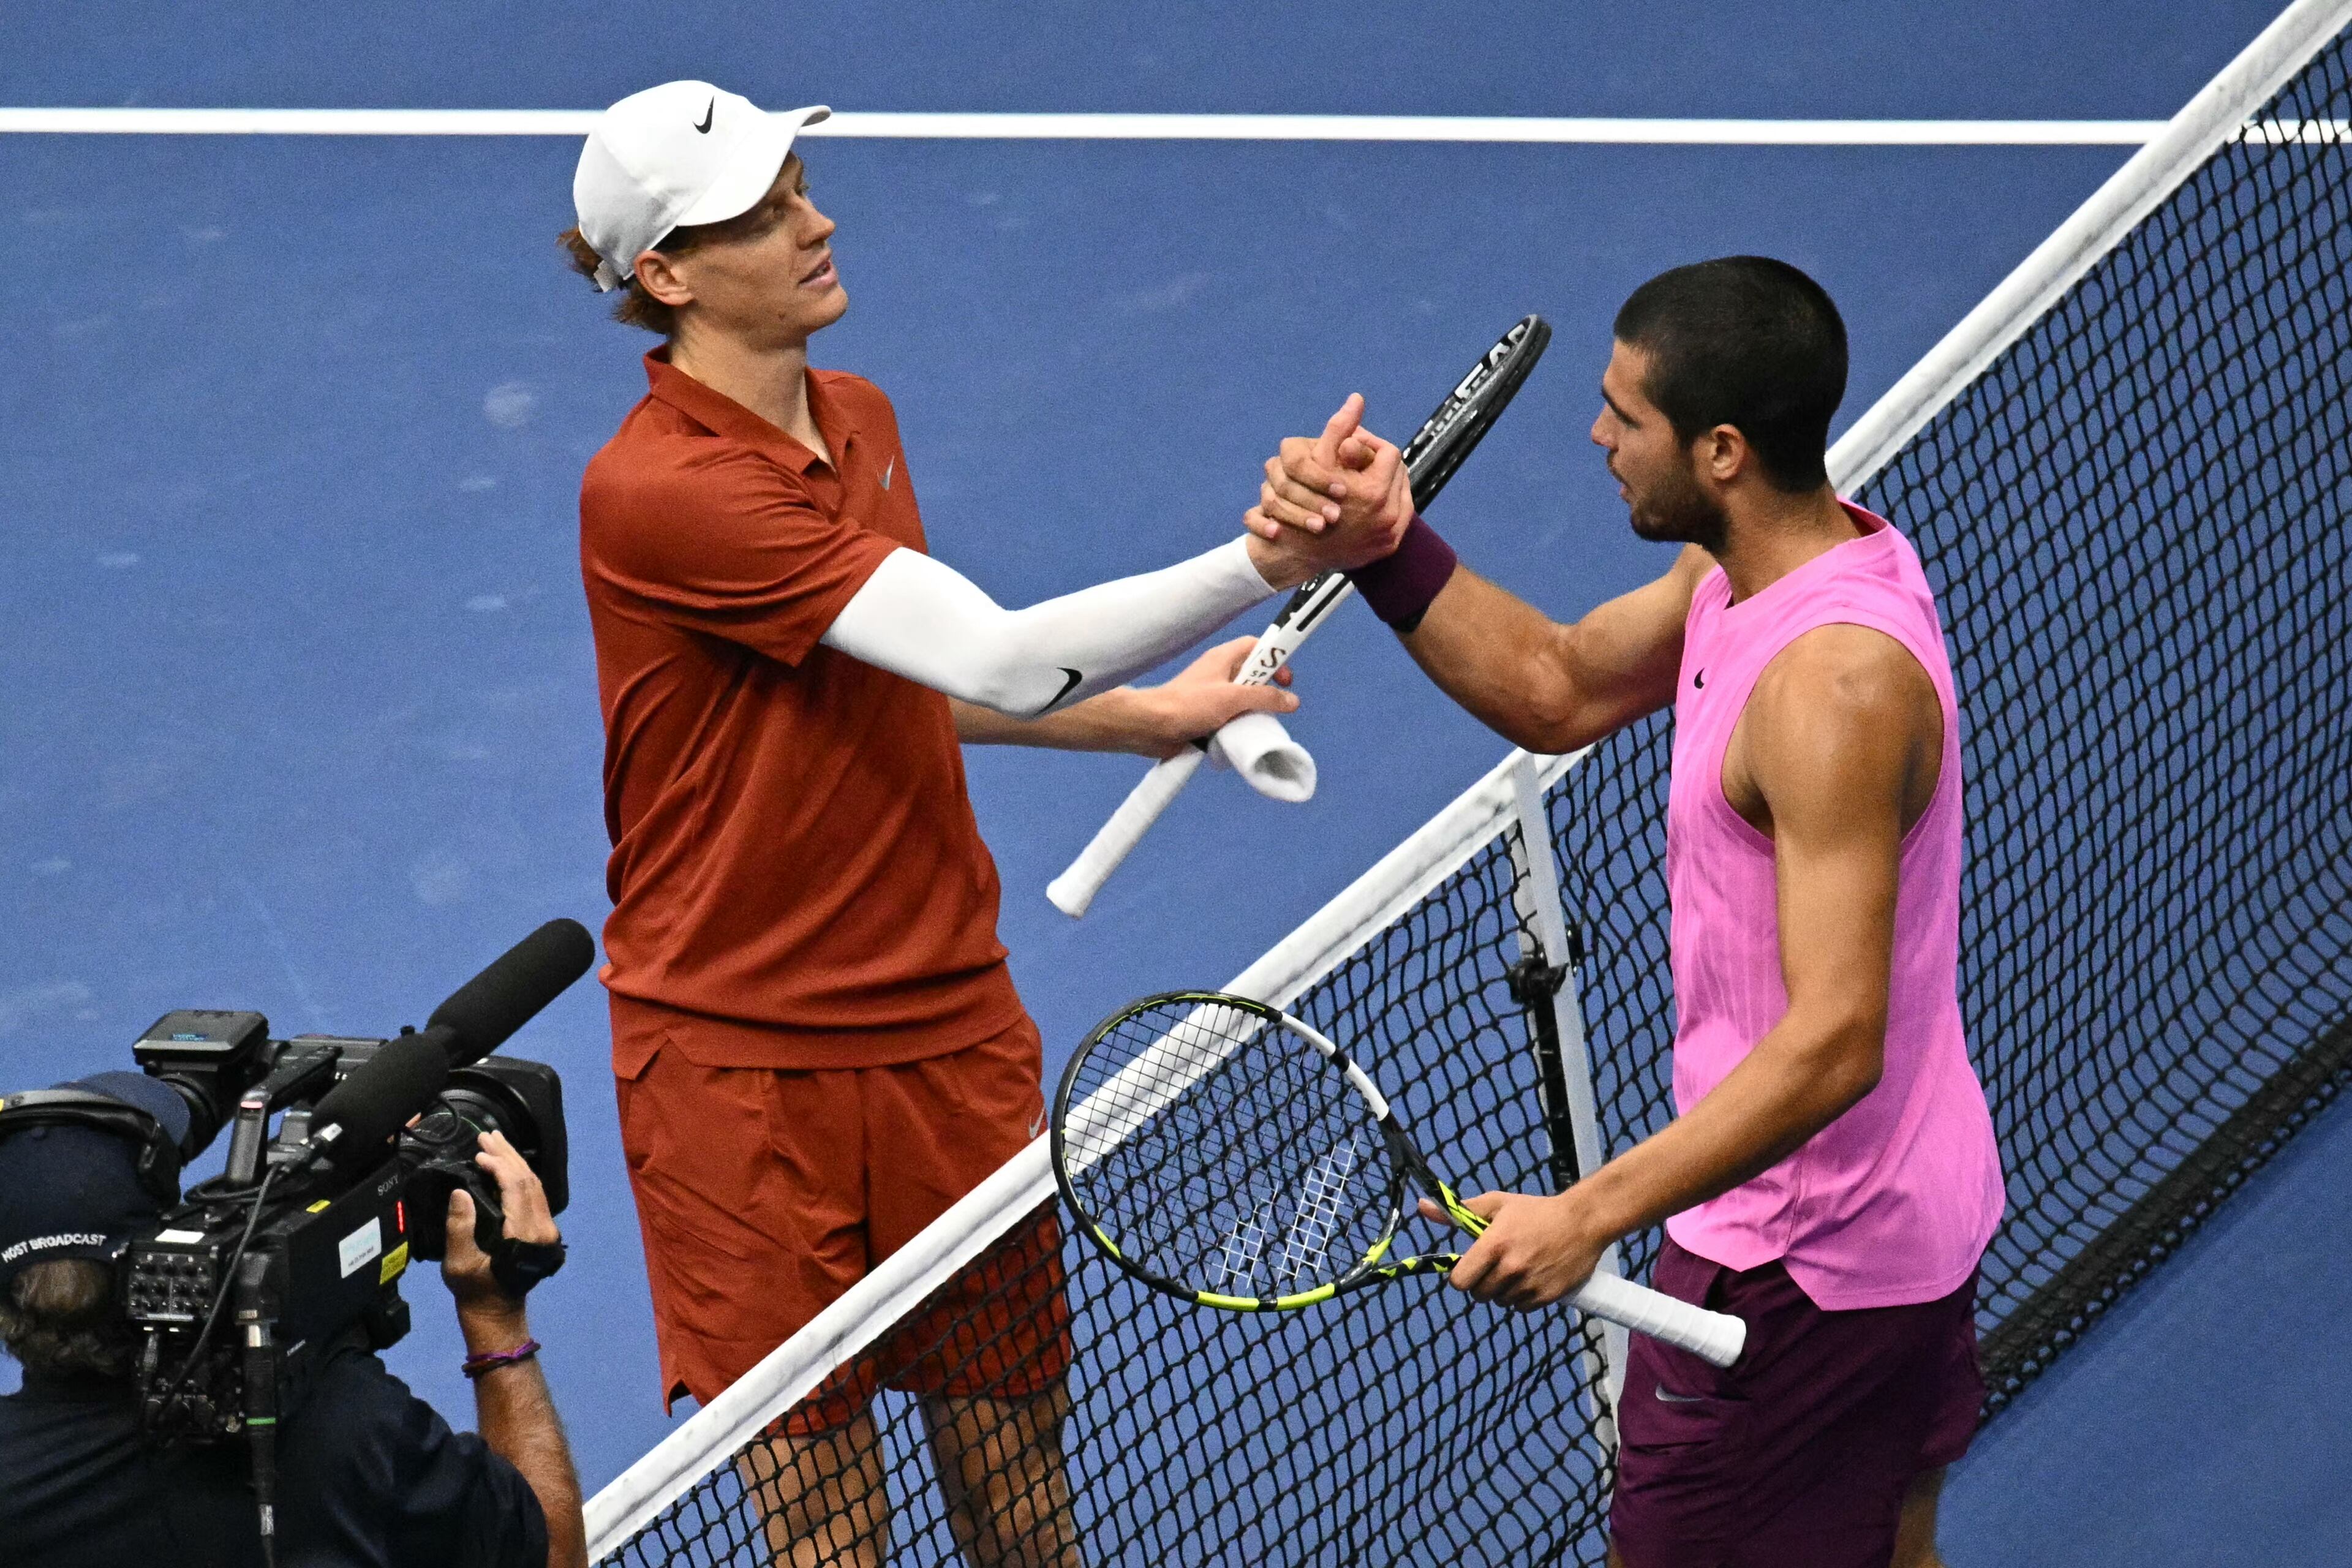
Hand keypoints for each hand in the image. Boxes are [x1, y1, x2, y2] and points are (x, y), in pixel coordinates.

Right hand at [441, 1129, 560, 1312]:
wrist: (496, 1310)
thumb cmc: (475, 1289)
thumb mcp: (459, 1264)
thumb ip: (460, 1228)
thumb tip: (460, 1192)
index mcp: (524, 1235)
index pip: (517, 1189)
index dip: (500, 1167)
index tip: (479, 1155)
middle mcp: (542, 1228)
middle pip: (528, 1180)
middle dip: (507, 1155)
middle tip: (487, 1136)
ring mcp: (546, 1228)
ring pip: (534, 1184)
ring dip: (514, 1161)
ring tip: (495, 1142)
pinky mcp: (542, 1228)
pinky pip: (534, 1193)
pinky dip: (519, 1174)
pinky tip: (506, 1163)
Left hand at [1124, 635, 1298, 757]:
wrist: (1152, 727)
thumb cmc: (1189, 705)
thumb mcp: (1233, 698)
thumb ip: (1264, 698)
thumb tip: (1292, 701)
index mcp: (1223, 658)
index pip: (1255, 646)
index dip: (1274, 657)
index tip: (1286, 678)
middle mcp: (1218, 673)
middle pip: (1252, 674)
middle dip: (1266, 689)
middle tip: (1274, 704)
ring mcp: (1211, 694)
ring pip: (1242, 698)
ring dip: (1252, 710)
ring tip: (1258, 721)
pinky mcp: (1206, 714)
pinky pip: (1231, 715)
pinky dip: (1239, 723)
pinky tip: (1242, 734)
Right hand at [1243, 395, 1414, 585]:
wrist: (1296, 554)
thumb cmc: (1301, 504)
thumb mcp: (1317, 462)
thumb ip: (1339, 430)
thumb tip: (1357, 399)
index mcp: (1374, 493)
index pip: (1388, 453)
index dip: (1369, 444)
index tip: (1351, 446)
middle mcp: (1389, 516)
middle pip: (1398, 473)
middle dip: (1378, 463)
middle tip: (1356, 461)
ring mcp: (1391, 534)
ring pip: (1400, 493)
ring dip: (1384, 481)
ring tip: (1360, 478)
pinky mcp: (1389, 546)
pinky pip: (1398, 516)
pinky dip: (1386, 504)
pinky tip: (1366, 499)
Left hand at [1417, 1189, 1609, 1311]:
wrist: (1583, 1221)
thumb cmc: (1535, 1211)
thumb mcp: (1497, 1204)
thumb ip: (1459, 1211)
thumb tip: (1422, 1207)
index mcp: (1494, 1245)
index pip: (1459, 1281)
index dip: (1461, 1276)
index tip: (1469, 1267)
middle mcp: (1510, 1268)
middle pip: (1478, 1294)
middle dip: (1482, 1282)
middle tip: (1495, 1265)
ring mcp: (1530, 1285)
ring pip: (1500, 1302)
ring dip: (1503, 1290)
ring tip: (1517, 1268)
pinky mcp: (1547, 1297)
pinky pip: (1521, 1308)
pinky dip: (1522, 1297)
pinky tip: (1532, 1277)